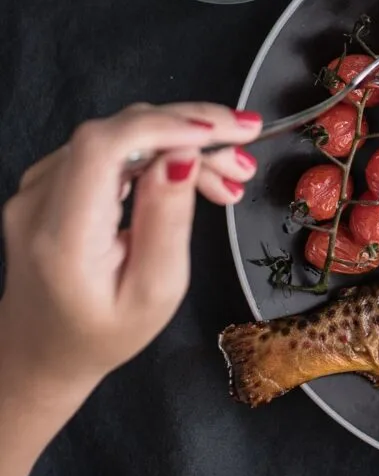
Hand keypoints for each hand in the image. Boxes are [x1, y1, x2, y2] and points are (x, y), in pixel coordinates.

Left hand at [0, 103, 261, 422]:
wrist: (44, 348)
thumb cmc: (104, 333)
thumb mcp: (155, 293)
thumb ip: (167, 222)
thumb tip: (183, 155)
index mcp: (63, 238)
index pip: (104, 148)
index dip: (164, 127)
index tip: (221, 134)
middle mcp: (39, 201)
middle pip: (117, 132)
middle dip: (189, 131)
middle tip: (244, 158)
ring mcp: (37, 186)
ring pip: (120, 135)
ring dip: (180, 142)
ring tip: (230, 175)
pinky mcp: (47, 180)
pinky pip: (109, 148)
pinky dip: (156, 151)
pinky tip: (194, 172)